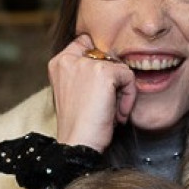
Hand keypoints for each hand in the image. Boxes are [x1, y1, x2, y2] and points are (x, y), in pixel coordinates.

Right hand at [48, 35, 137, 149]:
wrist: (78, 145)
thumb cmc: (79, 127)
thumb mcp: (76, 94)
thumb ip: (87, 75)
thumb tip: (115, 67)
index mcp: (58, 64)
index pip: (85, 43)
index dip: (100, 65)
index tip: (102, 91)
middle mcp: (68, 58)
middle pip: (106, 56)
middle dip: (113, 83)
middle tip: (107, 107)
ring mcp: (86, 63)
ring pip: (119, 67)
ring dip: (122, 92)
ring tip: (112, 113)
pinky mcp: (103, 71)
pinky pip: (128, 76)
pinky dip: (129, 97)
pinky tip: (118, 115)